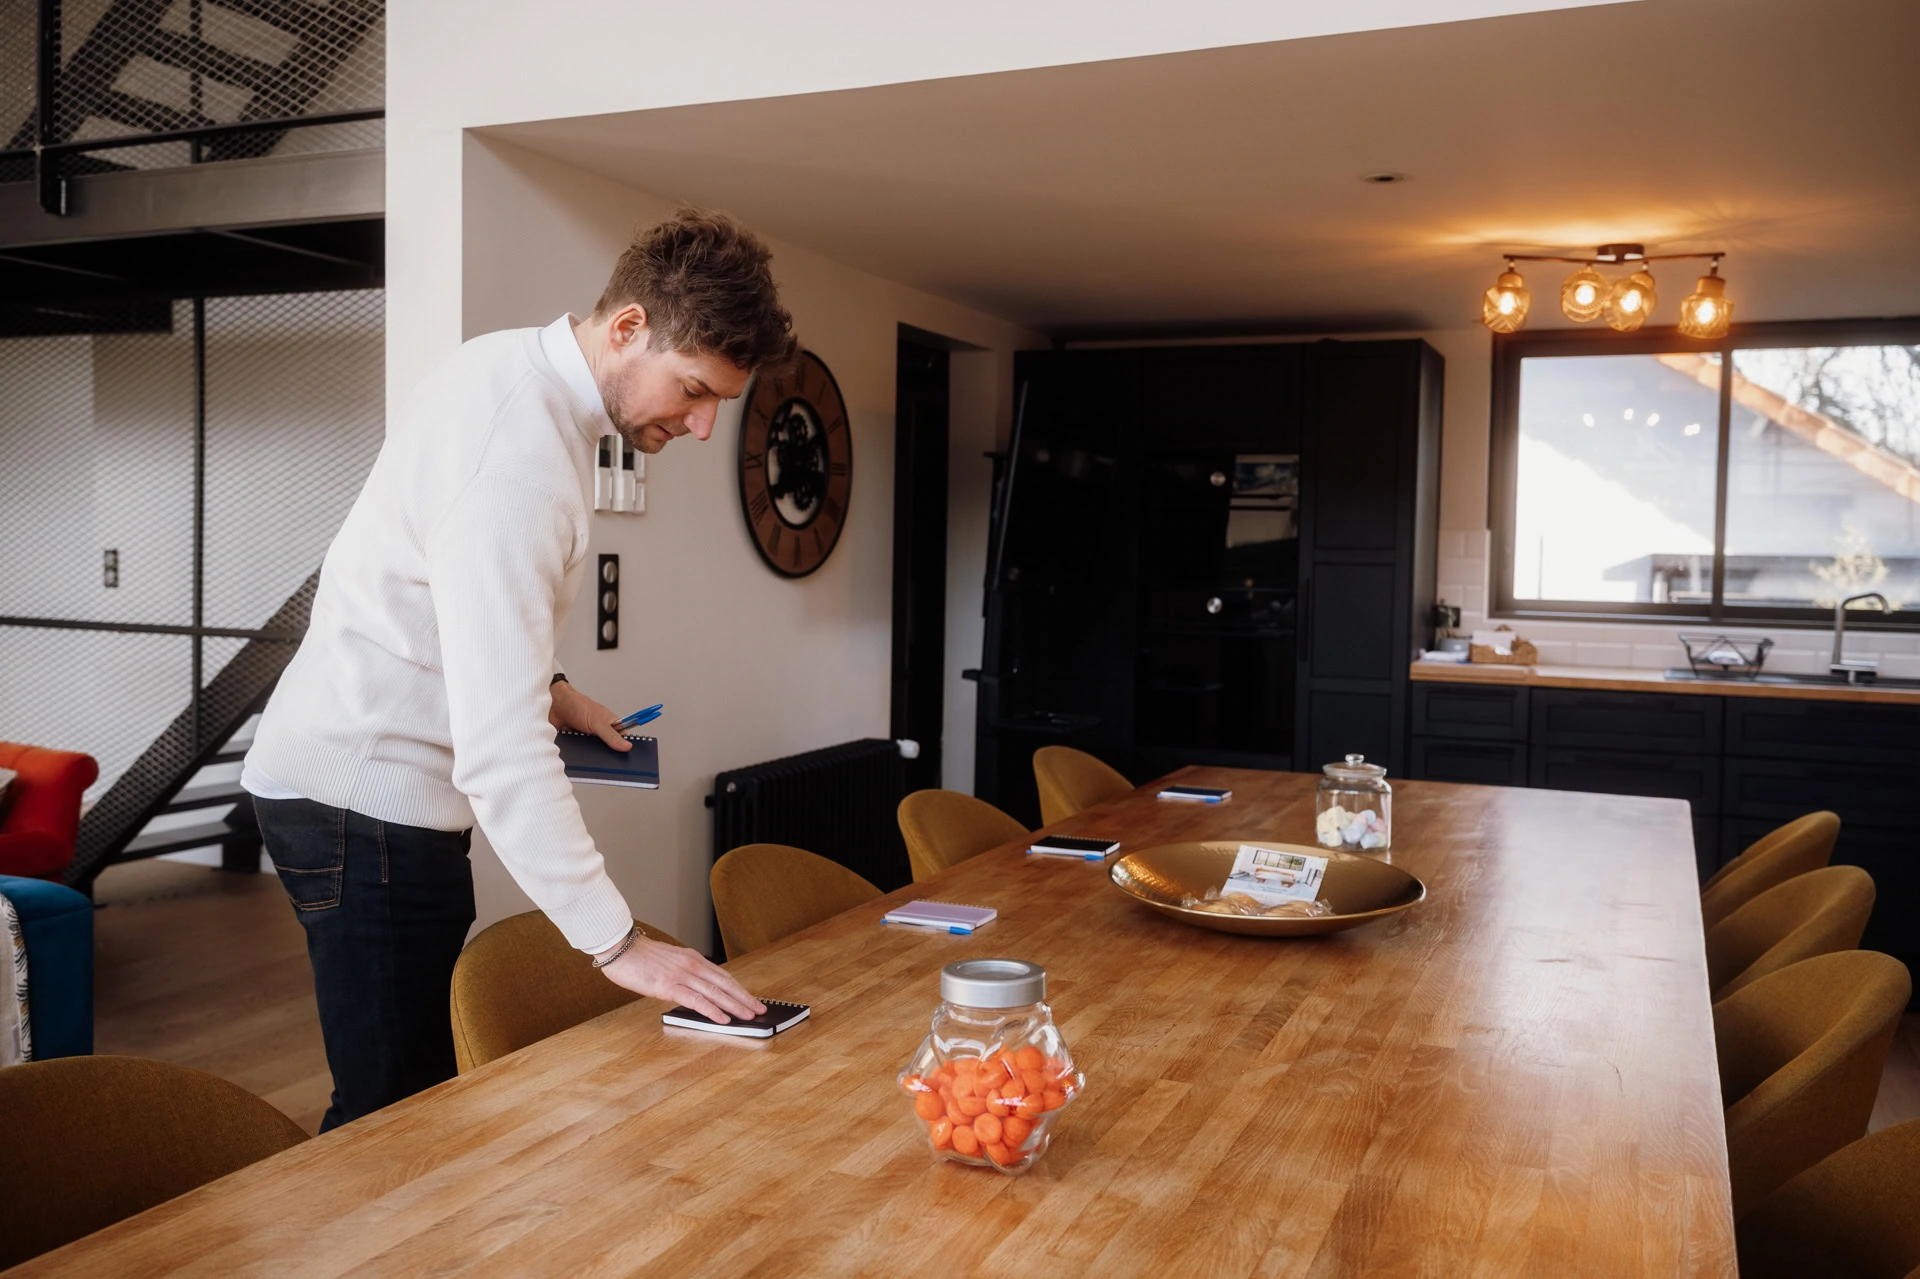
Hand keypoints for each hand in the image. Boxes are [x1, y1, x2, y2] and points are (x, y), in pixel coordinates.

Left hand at [549, 679, 629, 750]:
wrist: (554, 706)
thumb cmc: (578, 705)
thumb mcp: (598, 722)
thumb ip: (612, 735)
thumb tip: (627, 746)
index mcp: (611, 725)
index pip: (622, 741)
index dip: (623, 749)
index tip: (624, 757)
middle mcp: (601, 733)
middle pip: (609, 750)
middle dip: (605, 754)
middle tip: (603, 755)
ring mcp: (589, 740)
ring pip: (594, 754)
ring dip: (590, 754)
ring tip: (587, 750)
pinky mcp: (577, 745)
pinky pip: (580, 755)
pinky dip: (578, 755)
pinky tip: (577, 753)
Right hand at [597, 936, 765, 1023]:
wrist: (618, 948)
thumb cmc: (637, 957)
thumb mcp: (667, 962)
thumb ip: (681, 973)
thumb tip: (693, 990)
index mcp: (692, 958)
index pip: (722, 975)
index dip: (738, 988)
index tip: (750, 998)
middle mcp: (691, 964)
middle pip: (725, 983)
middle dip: (744, 997)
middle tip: (759, 1009)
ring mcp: (681, 974)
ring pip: (715, 992)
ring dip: (735, 1005)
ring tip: (749, 1016)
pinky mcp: (669, 985)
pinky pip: (696, 1000)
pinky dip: (712, 1010)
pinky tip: (723, 1019)